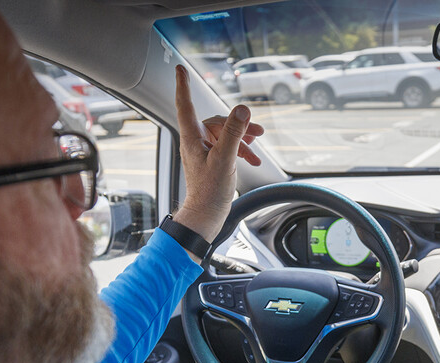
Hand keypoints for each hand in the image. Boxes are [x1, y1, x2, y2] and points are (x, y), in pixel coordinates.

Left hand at [172, 65, 263, 243]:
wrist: (206, 215)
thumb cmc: (210, 192)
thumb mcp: (225, 159)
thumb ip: (234, 133)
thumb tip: (241, 110)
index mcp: (192, 138)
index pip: (186, 105)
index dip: (184, 85)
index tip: (181, 69)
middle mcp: (195, 142)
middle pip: (216, 121)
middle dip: (238, 123)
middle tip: (258, 130)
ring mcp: (203, 151)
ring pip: (224, 134)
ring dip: (242, 137)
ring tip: (257, 143)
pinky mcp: (211, 161)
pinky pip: (227, 147)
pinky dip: (240, 149)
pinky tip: (252, 158)